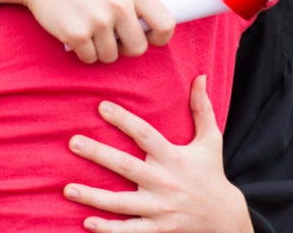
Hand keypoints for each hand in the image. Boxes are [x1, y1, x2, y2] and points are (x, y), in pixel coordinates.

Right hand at [0, 0, 174, 63]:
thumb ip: (131, 1)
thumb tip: (149, 29)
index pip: (166, 24)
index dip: (159, 37)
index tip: (147, 37)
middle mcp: (119, 5)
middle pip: (138, 48)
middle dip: (125, 49)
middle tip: (111, 38)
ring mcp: (98, 21)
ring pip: (111, 57)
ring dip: (101, 50)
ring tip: (89, 30)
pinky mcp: (77, 34)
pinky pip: (90, 58)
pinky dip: (83, 51)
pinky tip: (75, 33)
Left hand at [62, 76, 251, 232]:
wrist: (225, 220)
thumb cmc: (211, 174)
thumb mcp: (211, 141)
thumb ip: (202, 108)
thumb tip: (200, 76)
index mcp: (173, 158)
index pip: (145, 135)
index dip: (124, 120)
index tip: (101, 106)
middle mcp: (164, 182)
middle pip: (126, 167)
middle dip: (98, 154)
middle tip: (73, 141)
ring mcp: (159, 208)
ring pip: (122, 203)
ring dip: (94, 196)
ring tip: (67, 189)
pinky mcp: (157, 229)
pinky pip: (130, 230)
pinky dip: (109, 229)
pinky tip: (87, 223)